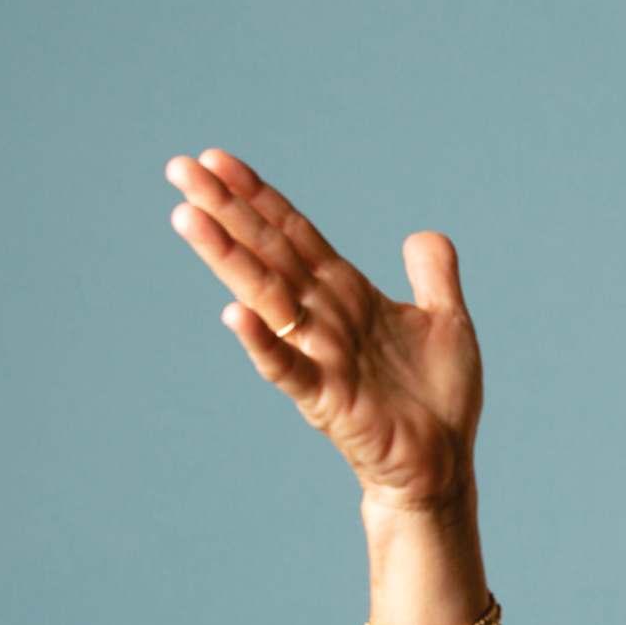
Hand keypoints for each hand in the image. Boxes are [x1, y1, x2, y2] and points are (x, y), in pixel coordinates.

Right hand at [165, 148, 483, 514]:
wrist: (442, 465)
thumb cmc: (438, 400)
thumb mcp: (446, 322)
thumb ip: (432, 276)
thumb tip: (422, 235)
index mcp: (347, 294)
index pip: (293, 233)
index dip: (257, 195)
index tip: (216, 160)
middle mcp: (325, 318)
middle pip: (268, 251)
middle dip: (225, 209)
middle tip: (179, 170)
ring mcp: (321, 357)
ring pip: (267, 297)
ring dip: (228, 257)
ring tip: (190, 218)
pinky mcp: (328, 400)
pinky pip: (289, 369)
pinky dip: (263, 342)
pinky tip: (234, 313)